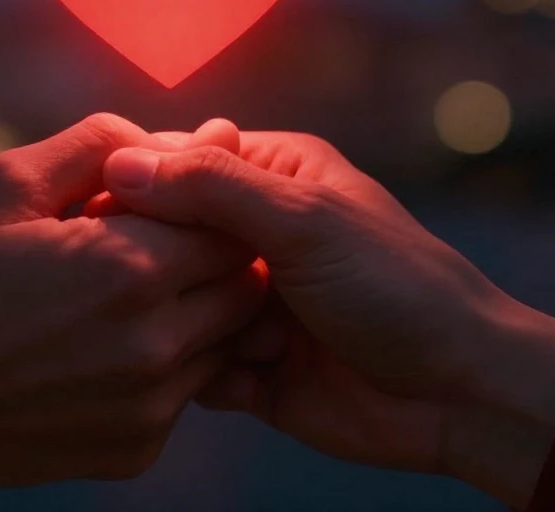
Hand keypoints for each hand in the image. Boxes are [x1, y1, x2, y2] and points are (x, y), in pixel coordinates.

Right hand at [0, 114, 266, 511]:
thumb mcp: (5, 183)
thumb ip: (103, 144)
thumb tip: (197, 131)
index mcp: (131, 269)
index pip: (233, 223)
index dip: (205, 204)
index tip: (160, 202)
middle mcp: (156, 346)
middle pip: (243, 286)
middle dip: (211, 256)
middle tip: (145, 244)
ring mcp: (150, 407)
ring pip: (223, 342)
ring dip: (193, 312)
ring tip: (118, 296)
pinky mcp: (135, 448)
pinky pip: (184, 393)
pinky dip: (161, 367)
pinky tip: (98, 350)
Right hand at [102, 132, 554, 508]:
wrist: (457, 392)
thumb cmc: (397, 286)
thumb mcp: (304, 220)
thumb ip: (213, 187)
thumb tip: (120, 162)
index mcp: (270, 174)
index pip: (174, 162)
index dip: (133, 186)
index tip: (97, 215)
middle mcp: (252, 233)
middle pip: (163, 237)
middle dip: (160, 267)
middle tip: (175, 291)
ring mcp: (248, 300)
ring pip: (171, 305)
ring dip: (192, 328)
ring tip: (254, 339)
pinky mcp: (248, 364)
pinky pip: (193, 365)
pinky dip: (210, 376)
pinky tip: (254, 380)